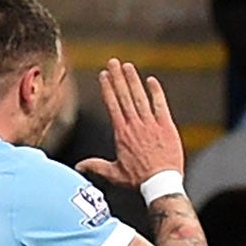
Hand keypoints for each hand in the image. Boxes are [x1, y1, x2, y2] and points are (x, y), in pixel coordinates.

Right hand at [76, 59, 183, 191]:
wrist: (161, 184)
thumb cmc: (139, 180)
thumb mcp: (114, 173)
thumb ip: (96, 166)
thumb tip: (78, 167)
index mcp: (122, 133)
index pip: (112, 104)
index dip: (107, 88)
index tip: (103, 75)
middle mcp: (135, 125)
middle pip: (124, 96)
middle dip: (118, 77)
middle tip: (113, 61)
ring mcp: (151, 124)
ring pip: (140, 97)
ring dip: (133, 80)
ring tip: (127, 66)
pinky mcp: (167, 126)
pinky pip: (160, 105)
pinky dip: (156, 92)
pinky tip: (151, 80)